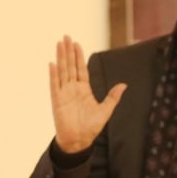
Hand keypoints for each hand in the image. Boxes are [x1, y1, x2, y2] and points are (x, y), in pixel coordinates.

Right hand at [48, 35, 125, 154]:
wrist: (79, 141)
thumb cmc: (91, 127)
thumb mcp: (105, 110)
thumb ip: (113, 97)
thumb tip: (124, 85)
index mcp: (84, 89)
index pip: (81, 69)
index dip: (79, 56)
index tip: (76, 44)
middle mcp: (73, 89)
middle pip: (70, 66)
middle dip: (68, 51)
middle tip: (66, 36)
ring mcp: (64, 93)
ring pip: (62, 71)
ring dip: (61, 57)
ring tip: (59, 44)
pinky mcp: (57, 101)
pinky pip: (54, 85)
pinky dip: (53, 75)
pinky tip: (52, 64)